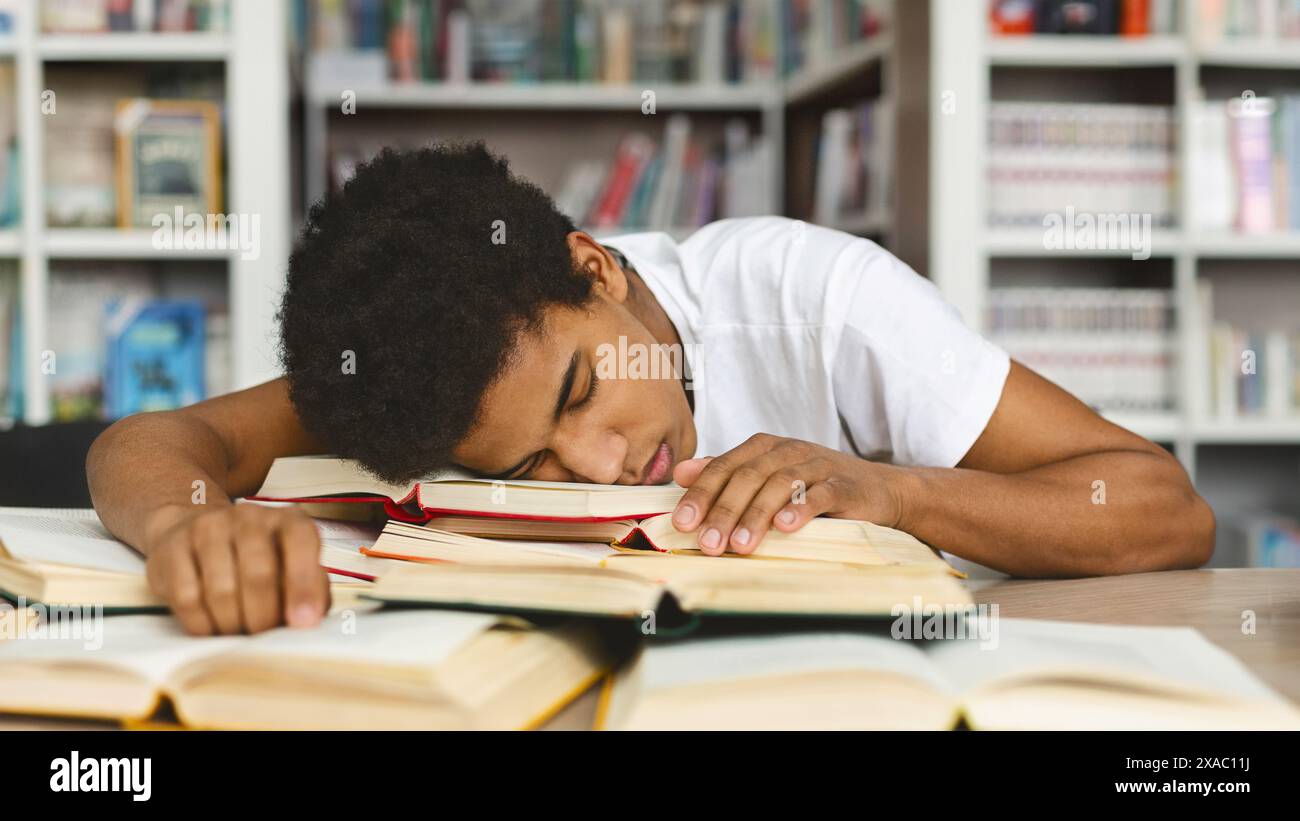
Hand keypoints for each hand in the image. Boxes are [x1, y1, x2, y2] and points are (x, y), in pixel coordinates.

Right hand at [142, 503, 328, 634]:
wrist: (192, 531)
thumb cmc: (256, 560)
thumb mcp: (291, 568)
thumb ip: (311, 590)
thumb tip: (307, 620)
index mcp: (287, 519)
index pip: (302, 541)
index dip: (304, 585)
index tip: (303, 623)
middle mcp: (249, 516)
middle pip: (259, 574)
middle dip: (263, 618)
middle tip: (262, 636)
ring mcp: (207, 528)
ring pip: (221, 591)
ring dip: (232, 624)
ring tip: (237, 631)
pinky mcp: (172, 549)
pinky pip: (187, 598)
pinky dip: (202, 624)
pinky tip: (210, 627)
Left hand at [670, 433, 909, 555]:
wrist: (877, 489)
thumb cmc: (814, 486)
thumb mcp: (767, 476)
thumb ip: (726, 473)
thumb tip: (680, 473)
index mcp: (762, 447)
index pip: (723, 467)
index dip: (700, 494)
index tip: (681, 523)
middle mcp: (786, 451)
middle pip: (747, 477)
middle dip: (724, 511)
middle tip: (707, 543)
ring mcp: (816, 466)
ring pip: (779, 485)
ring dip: (756, 516)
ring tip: (740, 546)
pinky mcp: (843, 485)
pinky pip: (819, 495)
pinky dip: (801, 510)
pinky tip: (785, 527)